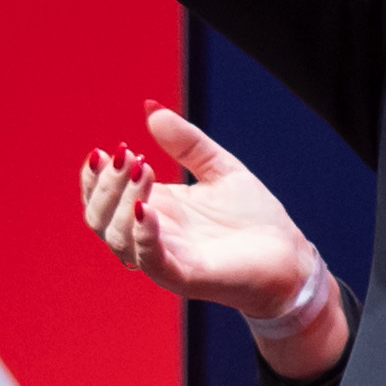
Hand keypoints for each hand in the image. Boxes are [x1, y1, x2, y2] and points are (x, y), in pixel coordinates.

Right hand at [78, 105, 346, 359]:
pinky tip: (145, 208)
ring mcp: (166, 258)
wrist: (291, 257)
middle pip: (99, 218)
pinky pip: (151, 260)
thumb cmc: (254, 219)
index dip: (95, 176)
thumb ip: (187, 142)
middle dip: (104, 185)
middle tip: (126, 156)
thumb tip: (151, 108)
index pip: (101, 198)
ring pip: (117, 238)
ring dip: (121, 201)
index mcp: (154, 211)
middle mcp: (151, 237)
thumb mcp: (219, 168)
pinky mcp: (185, 277)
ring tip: (142, 171)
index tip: (109, 150)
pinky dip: (141, 235)